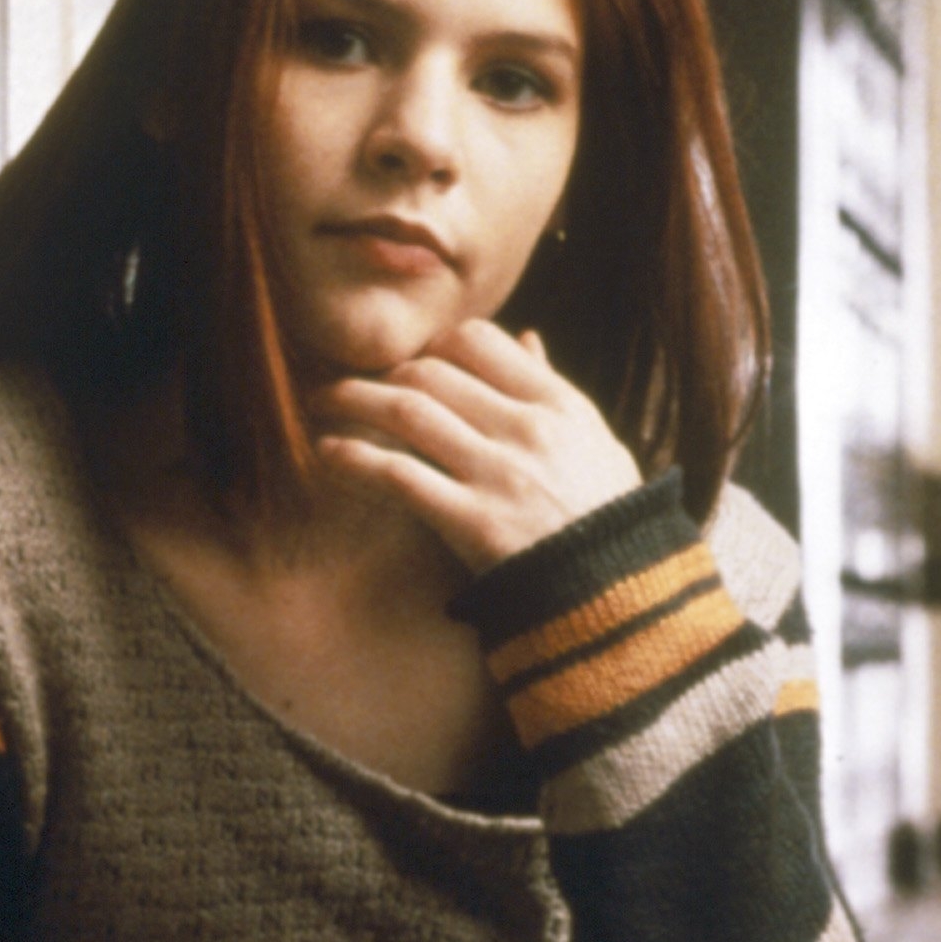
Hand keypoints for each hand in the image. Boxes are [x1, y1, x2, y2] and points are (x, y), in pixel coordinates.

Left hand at [311, 319, 642, 572]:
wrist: (621, 601)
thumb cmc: (607, 522)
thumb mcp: (598, 445)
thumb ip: (556, 391)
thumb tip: (528, 339)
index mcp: (559, 405)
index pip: (479, 341)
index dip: (433, 346)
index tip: (411, 365)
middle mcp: (527, 429)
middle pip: (432, 371)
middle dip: (381, 373)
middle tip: (351, 389)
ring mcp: (499, 475)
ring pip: (406, 412)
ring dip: (351, 402)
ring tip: (319, 406)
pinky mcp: (472, 522)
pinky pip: (398, 476)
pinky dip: (354, 459)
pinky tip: (328, 455)